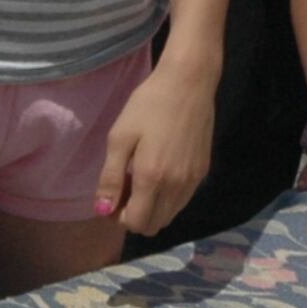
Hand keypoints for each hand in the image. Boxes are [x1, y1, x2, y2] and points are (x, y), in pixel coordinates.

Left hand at [92, 58, 214, 237]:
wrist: (189, 82)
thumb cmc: (148, 106)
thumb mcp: (119, 139)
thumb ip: (110, 179)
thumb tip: (103, 211)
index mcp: (153, 178)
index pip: (136, 223)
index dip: (119, 217)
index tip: (113, 195)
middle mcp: (177, 185)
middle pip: (154, 225)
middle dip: (135, 215)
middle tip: (126, 188)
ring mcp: (194, 179)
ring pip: (169, 215)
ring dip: (152, 207)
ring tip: (141, 179)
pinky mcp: (204, 170)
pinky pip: (182, 200)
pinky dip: (167, 198)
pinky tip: (159, 172)